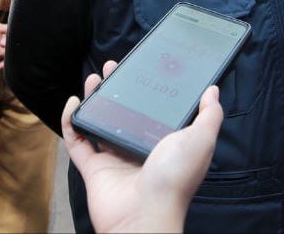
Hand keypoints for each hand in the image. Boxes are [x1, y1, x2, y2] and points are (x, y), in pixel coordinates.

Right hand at [61, 61, 223, 232]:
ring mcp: (114, 158)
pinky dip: (71, 120)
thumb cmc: (174, 180)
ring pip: (101, 123)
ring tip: (95, 78)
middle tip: (115, 68)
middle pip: (125, 113)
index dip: (149, 89)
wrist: (143, 215)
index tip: (145, 68)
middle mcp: (139, 149)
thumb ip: (209, 115)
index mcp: (164, 142)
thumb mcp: (201, 140)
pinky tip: (74, 101)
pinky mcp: (93, 167)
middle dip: (120, 89)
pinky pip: (77, 140)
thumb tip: (212, 91)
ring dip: (96, 99)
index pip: (155, 111)